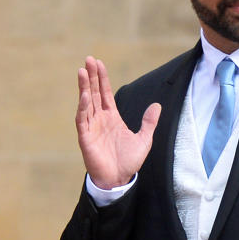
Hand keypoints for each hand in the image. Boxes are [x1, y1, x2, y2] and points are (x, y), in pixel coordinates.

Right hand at [76, 56, 160, 189]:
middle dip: (90, 76)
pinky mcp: (85, 138)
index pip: (105, 93)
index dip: (102, 78)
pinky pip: (82, 120)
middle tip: (88, 59)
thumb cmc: (128, 162)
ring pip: (86, 103)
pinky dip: (83, 108)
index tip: (98, 63)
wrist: (119, 180)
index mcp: (112, 118)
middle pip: (93, 93)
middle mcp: (99, 120)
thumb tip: (157, 105)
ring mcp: (91, 128)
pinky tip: (84, 96)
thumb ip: (149, 122)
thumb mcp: (144, 139)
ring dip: (83, 87)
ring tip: (82, 71)